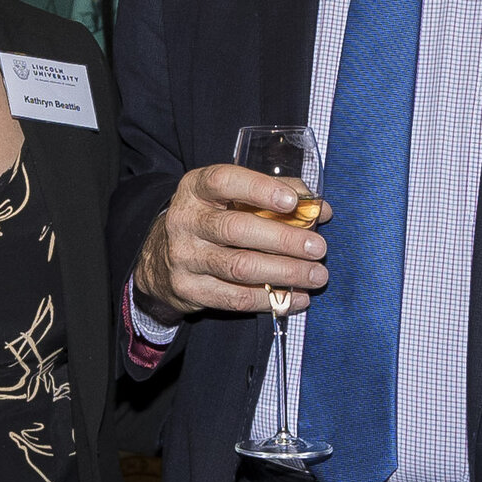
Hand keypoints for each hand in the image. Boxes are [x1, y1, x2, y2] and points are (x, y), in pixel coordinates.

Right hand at [136, 163, 328, 320]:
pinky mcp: (190, 290)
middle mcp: (185, 221)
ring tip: (316, 275)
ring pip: (240, 267)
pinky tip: (298, 297)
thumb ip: (274, 194)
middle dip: (284, 239)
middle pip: (236, 229)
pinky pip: (236, 299)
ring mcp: (185, 258)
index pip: (224, 181)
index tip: (291, 201)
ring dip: (285, 272)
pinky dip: (272, 300)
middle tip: (318, 247)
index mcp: (196, 188)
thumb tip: (320, 209)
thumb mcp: (230, 197)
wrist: (162, 258)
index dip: (259, 189)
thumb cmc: (211, 219)